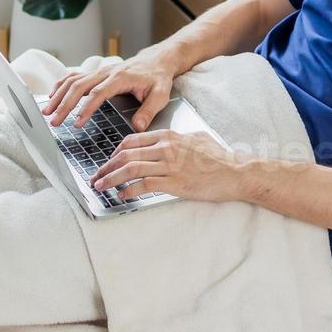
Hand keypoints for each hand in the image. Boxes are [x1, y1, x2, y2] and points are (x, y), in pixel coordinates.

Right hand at [42, 51, 177, 130]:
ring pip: (73, 80)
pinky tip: (52, 95)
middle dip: (64, 104)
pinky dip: (61, 84)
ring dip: (58, 95)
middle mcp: (106, 72)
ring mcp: (99, 71)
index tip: (76, 123)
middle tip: (54, 121)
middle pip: (79, 87)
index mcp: (120, 78)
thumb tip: (137, 127)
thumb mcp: (160, 95)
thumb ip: (148, 111)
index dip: (85, 108)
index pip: (97, 93)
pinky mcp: (96, 72)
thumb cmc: (158, 78)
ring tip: (47, 111)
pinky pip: (74, 76)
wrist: (157, 60)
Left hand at [90, 130, 244, 202]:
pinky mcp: (174, 182)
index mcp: (169, 136)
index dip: (115, 152)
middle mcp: (166, 148)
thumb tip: (170, 142)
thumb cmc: (219, 157)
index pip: (132, 140)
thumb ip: (179, 139)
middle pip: (126, 154)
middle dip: (106, 166)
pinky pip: (143, 185)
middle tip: (97, 176)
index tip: (108, 162)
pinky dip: (128, 191)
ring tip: (100, 187)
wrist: (235, 172)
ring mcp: (169, 165)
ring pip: (130, 169)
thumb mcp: (197, 138)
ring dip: (111, 179)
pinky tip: (121, 195)